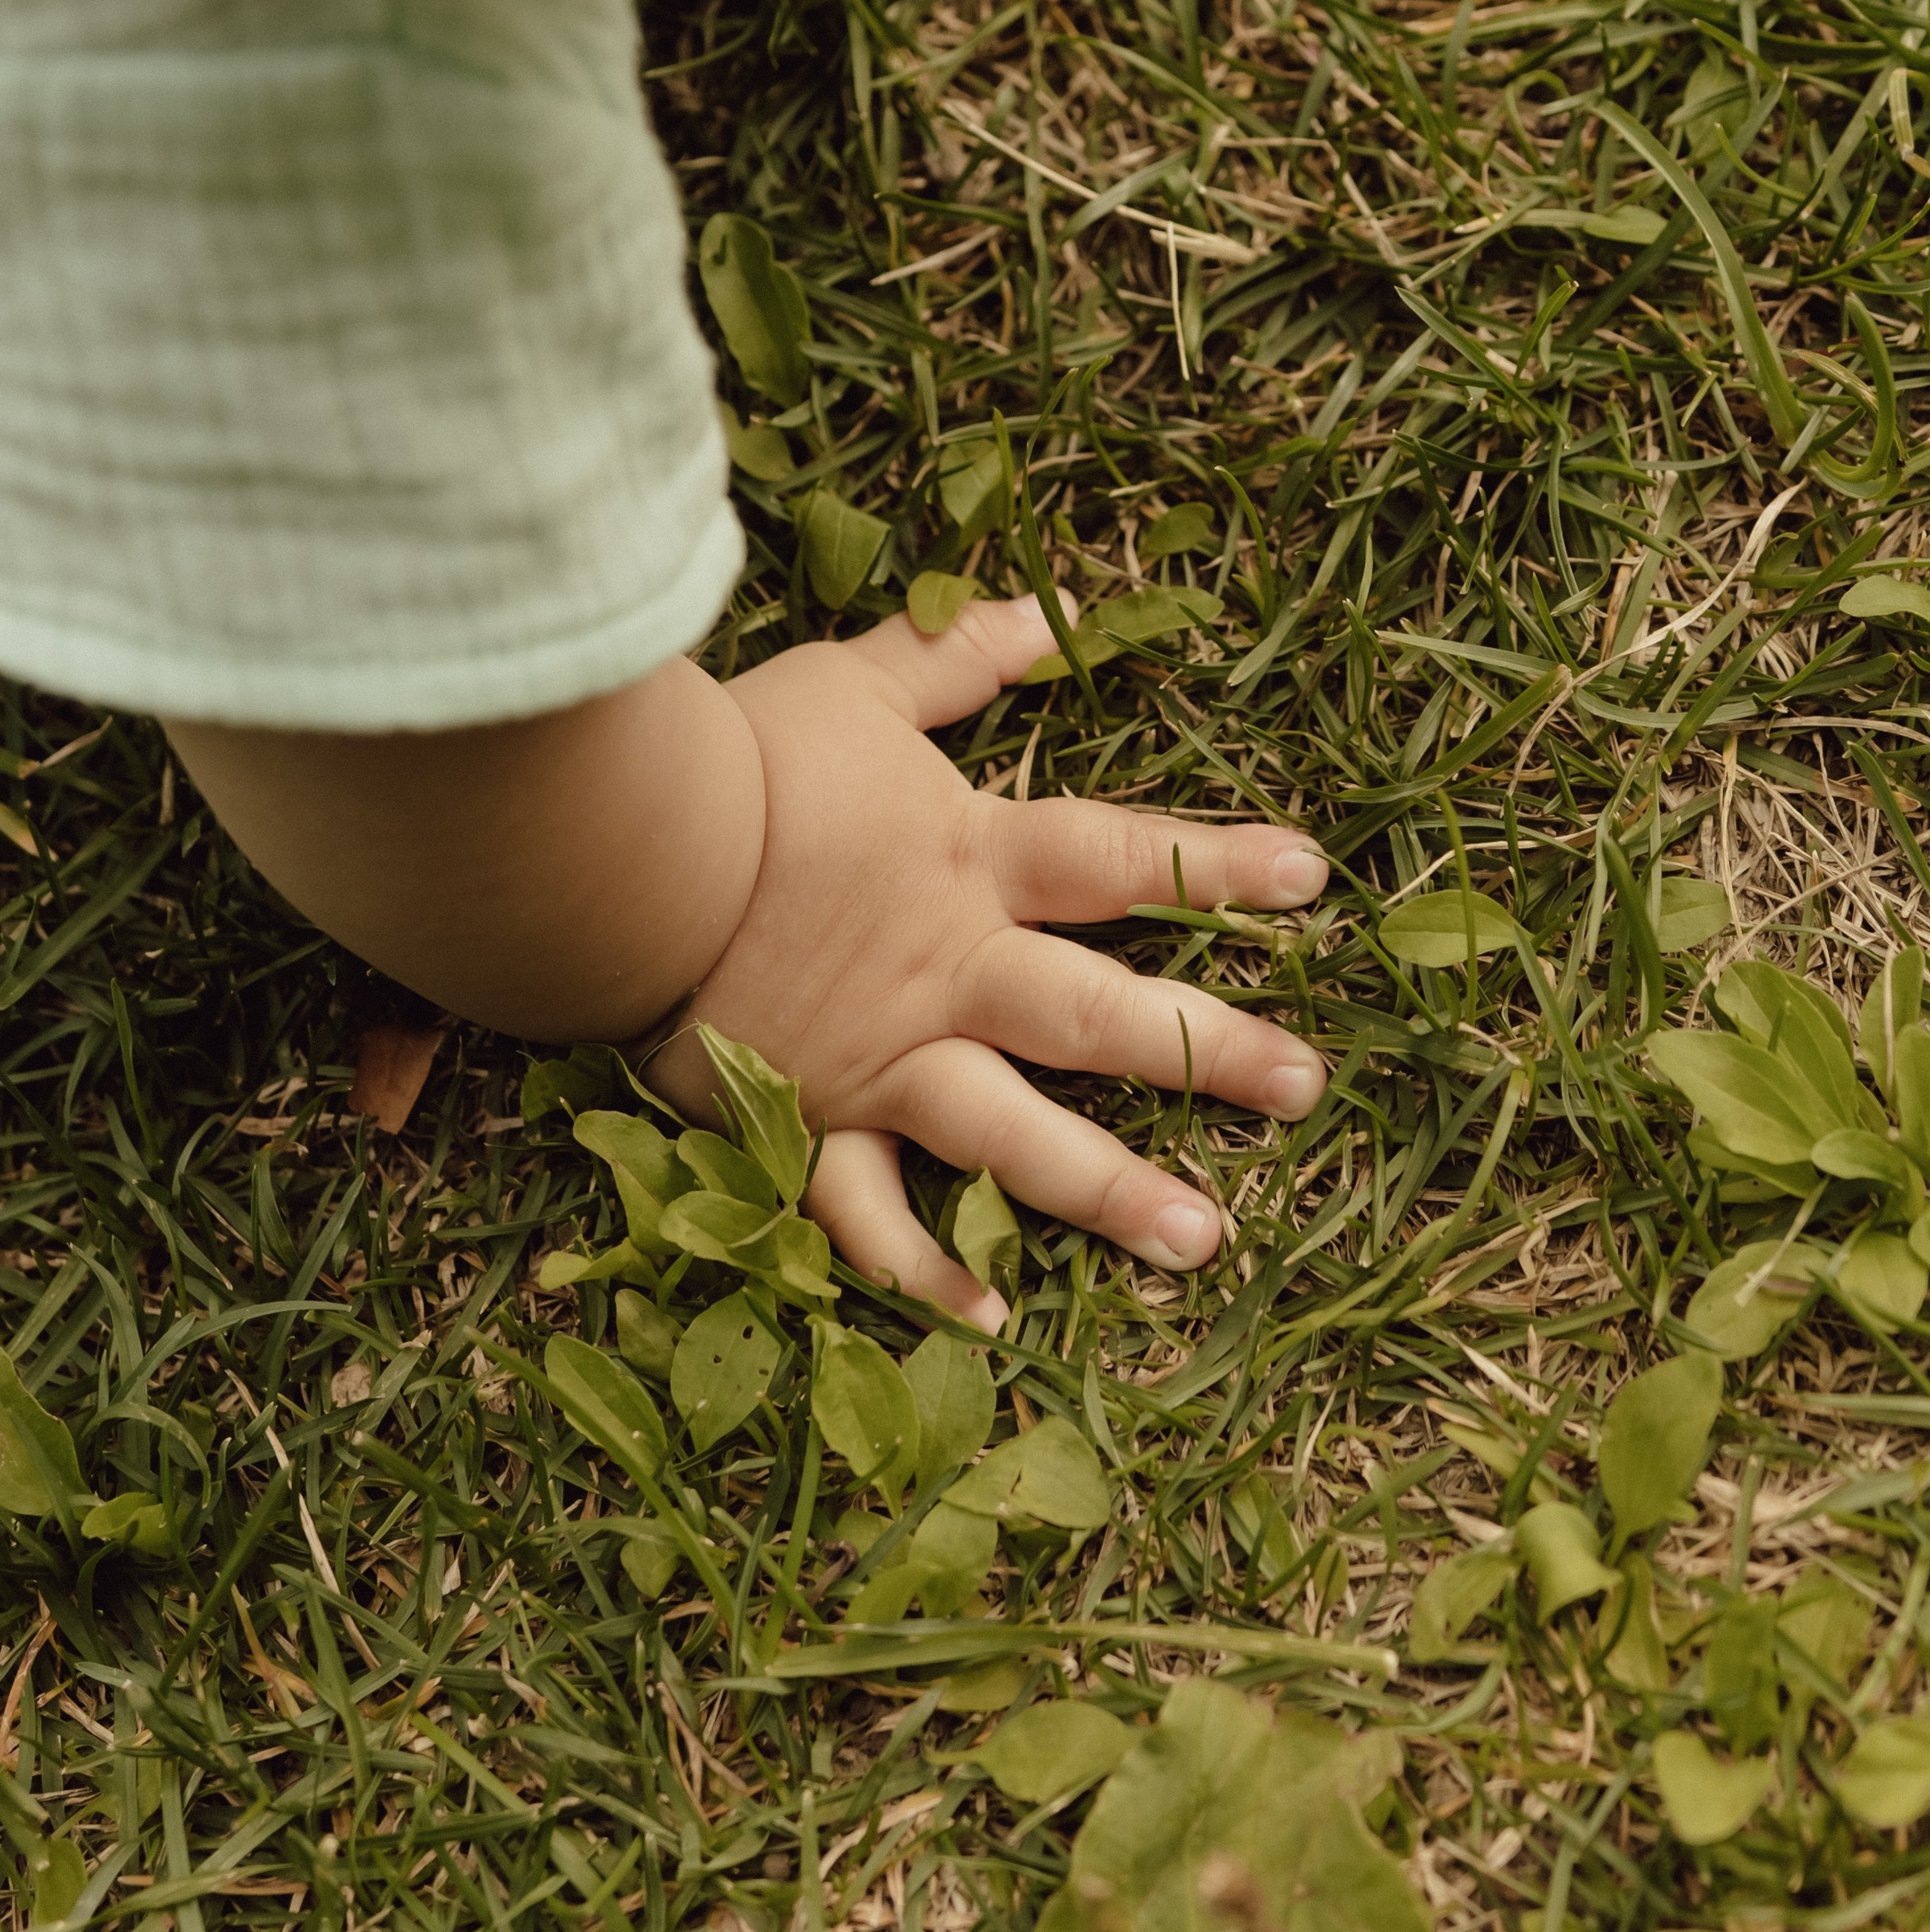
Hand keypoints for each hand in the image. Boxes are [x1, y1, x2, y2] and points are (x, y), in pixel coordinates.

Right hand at [645, 595, 1329, 1331]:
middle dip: (1209, 1050)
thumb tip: (1044, 612)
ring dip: (1109, 1189)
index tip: (1314, 879)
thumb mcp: (854, 685)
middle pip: (1099, 1014)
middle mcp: (947, 970)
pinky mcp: (804, 1122)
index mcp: (967, 862)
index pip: (1117, 859)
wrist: (613, 856)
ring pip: (1014, 1133)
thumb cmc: (736, 762)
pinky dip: (923, 1269)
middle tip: (1307, 1088)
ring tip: (1202, 1240)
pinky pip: (869, 1214)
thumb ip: (953, 655)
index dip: (1215, 864)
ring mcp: (881, 1058)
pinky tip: (992, 1320)